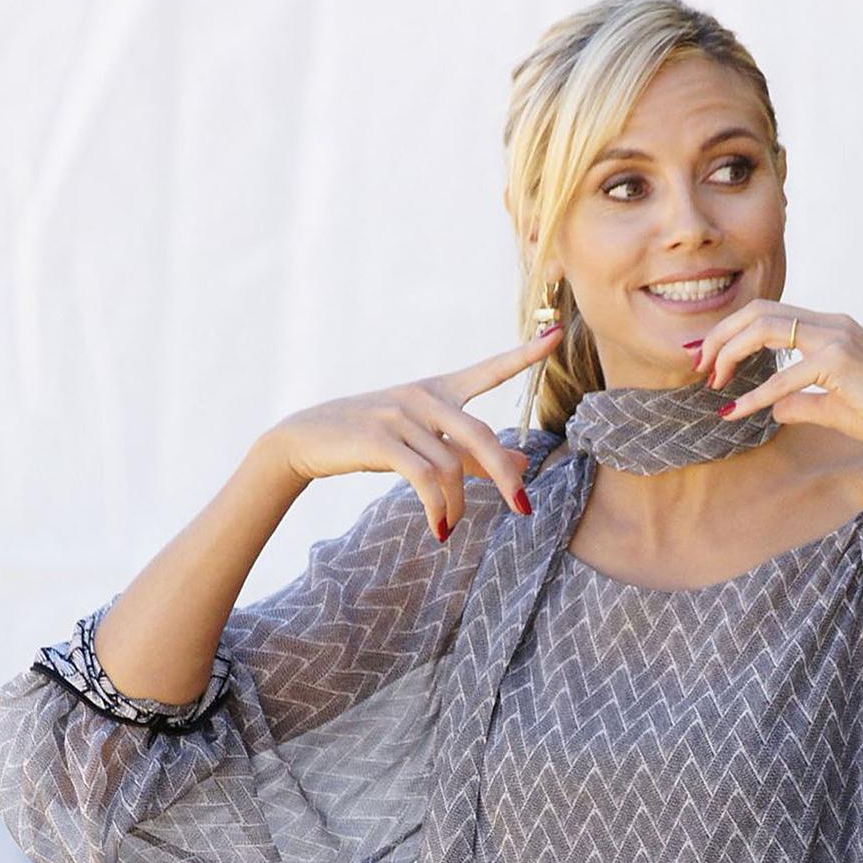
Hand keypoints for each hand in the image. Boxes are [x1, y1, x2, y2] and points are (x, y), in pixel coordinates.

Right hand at [260, 330, 562, 539]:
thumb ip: (474, 454)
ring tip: (448, 524)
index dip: (523, 355)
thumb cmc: (371, 439)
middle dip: (507, 476)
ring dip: (456, 505)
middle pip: (482, 436)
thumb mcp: (425, 442)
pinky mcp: (380, 440)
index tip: (556, 334)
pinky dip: (437, 508)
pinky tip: (438, 528)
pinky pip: (424, 479)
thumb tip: (523, 462)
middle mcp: (423, 397)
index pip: (488, 370)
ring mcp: (401, 416)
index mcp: (438, 390)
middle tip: (524, 510)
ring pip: (451, 467)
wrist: (306, 439)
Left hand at [696, 302, 862, 465]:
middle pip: (758, 311)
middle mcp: (832, 323)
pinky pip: (785, 376)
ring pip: (765, 327)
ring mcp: (837, 338)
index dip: (730, 331)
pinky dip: (755, 394)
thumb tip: (773, 409)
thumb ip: (801, 403)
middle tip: (698, 366)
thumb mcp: (833, 407)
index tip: (708, 359)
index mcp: (831, 327)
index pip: (768, 314)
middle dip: (720, 336)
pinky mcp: (840, 362)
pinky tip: (735, 411)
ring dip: (730, 353)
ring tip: (712, 382)